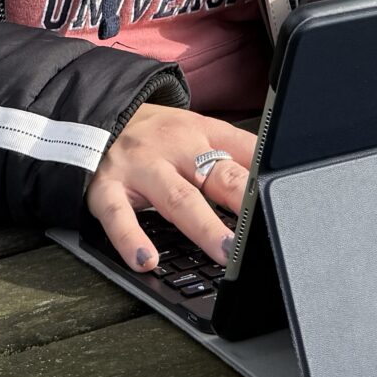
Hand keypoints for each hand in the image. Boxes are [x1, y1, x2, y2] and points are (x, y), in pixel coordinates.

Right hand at [85, 103, 255, 272]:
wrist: (92, 116)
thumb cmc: (153, 134)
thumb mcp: (195, 130)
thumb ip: (232, 153)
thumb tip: (271, 184)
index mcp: (201, 132)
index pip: (244, 150)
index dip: (266, 177)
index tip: (284, 201)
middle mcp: (173, 147)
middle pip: (216, 175)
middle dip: (242, 203)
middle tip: (262, 233)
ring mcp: (140, 167)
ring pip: (176, 198)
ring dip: (202, 226)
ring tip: (223, 252)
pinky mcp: (105, 188)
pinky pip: (118, 216)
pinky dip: (131, 240)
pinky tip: (146, 260)